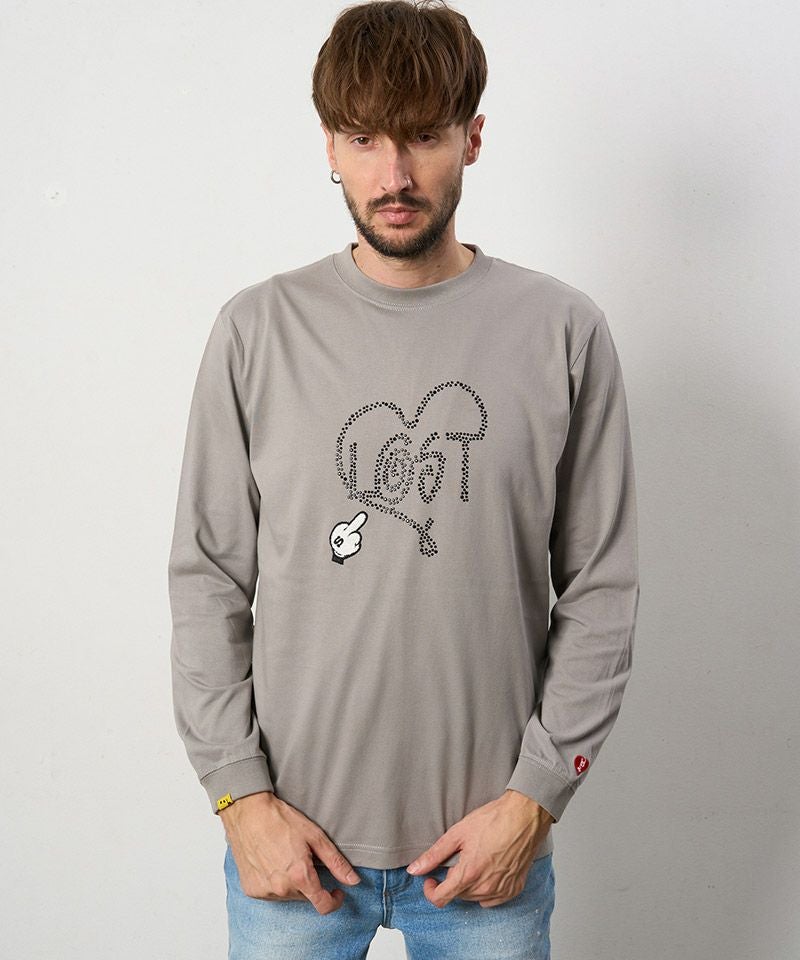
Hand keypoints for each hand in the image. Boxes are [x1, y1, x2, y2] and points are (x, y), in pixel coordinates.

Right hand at [219, 792, 361, 914]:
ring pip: (288, 896)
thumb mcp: (315, 836)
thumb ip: (336, 862)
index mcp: (299, 876)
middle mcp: (281, 889)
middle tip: (305, 859)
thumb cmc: (281, 820)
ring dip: (292, 883)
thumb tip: (354, 880)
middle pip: (305, 897)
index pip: (323, 905)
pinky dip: (275, 883)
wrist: (248, 813)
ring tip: (286, 858)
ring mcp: (264, 891)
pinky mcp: (251, 889)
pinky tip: (272, 863)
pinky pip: (270, 893)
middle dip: (310, 883)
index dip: (334, 901)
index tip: (337, 891)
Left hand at [405, 789, 553, 907]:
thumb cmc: (493, 820)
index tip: (431, 878)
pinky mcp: (514, 890)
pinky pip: (492, 898)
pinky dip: (486, 888)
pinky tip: (488, 868)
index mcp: (469, 874)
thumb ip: (434, 855)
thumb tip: (414, 869)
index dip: (430, 890)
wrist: (525, 816)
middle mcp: (485, 887)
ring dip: (468, 884)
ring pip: (474, 898)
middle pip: (457, 896)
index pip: (441, 899)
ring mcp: (501, 891)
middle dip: (451, 881)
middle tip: (457, 858)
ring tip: (475, 859)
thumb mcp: (457, 833)